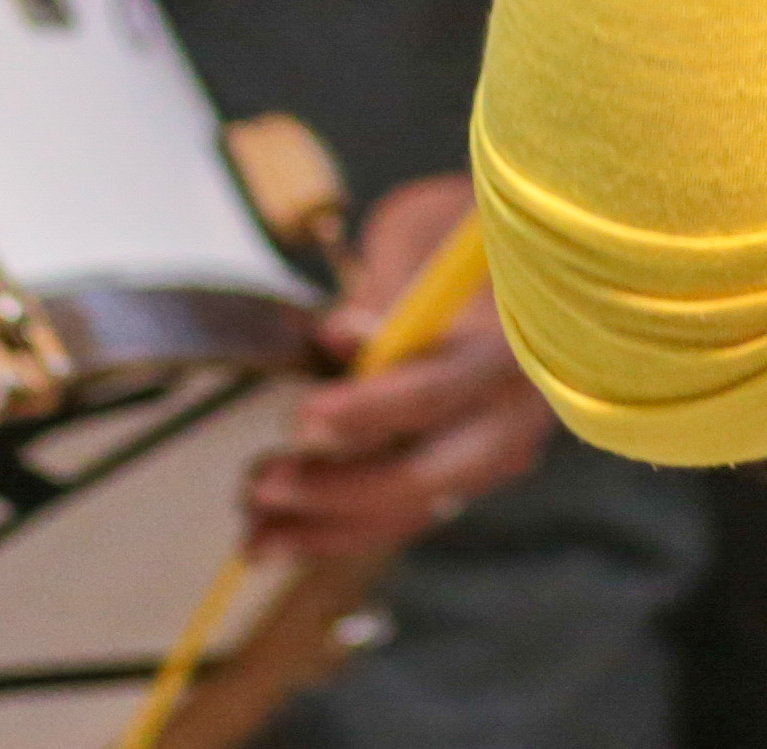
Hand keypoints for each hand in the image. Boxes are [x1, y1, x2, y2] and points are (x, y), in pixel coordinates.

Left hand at [242, 175, 548, 563]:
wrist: (514, 257)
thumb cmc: (460, 229)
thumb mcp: (419, 232)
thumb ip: (382, 290)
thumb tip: (339, 339)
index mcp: (509, 345)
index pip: (434, 393)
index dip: (368, 411)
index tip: (304, 417)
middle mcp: (511, 416)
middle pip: (422, 477)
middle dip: (335, 489)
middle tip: (259, 482)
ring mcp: (491, 455)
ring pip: (407, 511)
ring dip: (324, 527)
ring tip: (252, 532)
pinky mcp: (464, 475)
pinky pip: (401, 514)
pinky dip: (339, 531)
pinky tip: (279, 537)